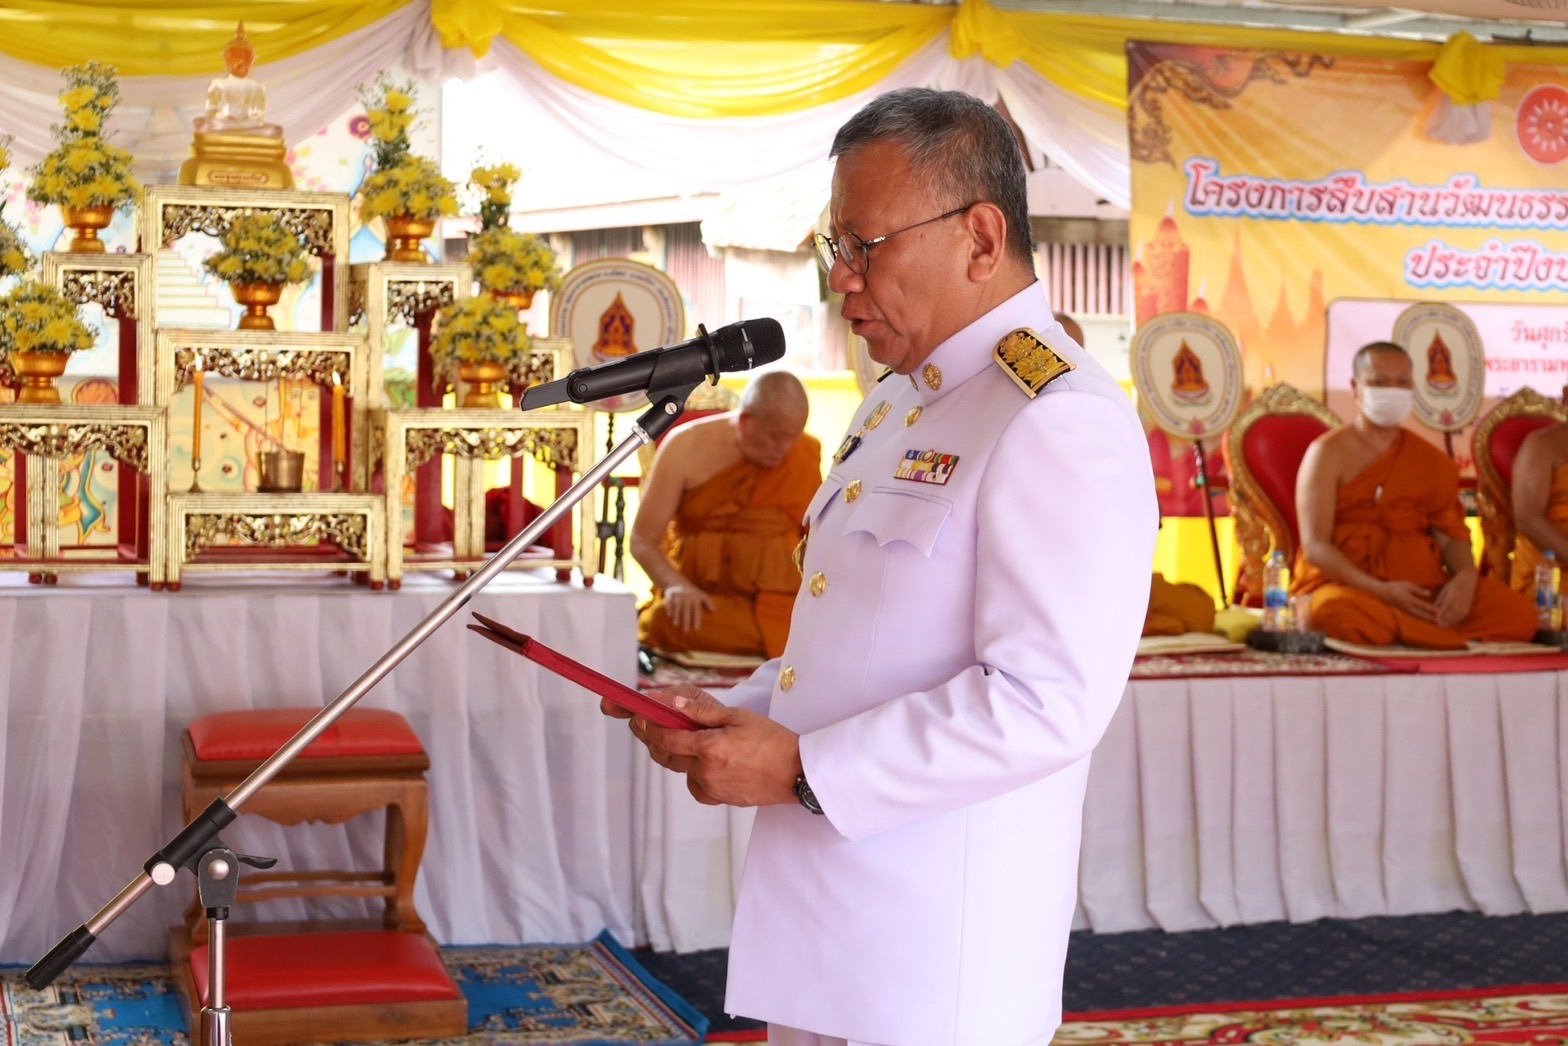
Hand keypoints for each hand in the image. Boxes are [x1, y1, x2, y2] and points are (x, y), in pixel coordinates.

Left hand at [629, 687, 801, 807]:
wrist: (797, 772)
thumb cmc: (773, 740)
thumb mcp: (738, 717)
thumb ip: (702, 712)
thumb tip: (673, 705)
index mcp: (709, 748)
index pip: (667, 738)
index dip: (650, 727)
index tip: (640, 717)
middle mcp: (706, 771)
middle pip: (667, 756)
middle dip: (656, 740)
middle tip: (651, 726)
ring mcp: (712, 788)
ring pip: (682, 771)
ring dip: (678, 756)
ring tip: (686, 740)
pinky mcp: (720, 799)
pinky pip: (696, 786)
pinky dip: (694, 774)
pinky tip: (705, 763)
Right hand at [664, 583, 713, 632]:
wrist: (677, 582)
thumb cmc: (692, 592)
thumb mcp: (701, 595)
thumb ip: (708, 603)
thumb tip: (714, 611)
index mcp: (695, 599)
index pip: (696, 611)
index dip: (696, 620)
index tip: (696, 629)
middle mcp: (686, 598)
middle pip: (686, 611)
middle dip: (686, 621)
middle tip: (686, 631)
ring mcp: (678, 597)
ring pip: (677, 607)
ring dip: (677, 616)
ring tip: (676, 625)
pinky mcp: (670, 595)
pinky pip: (669, 603)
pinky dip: (669, 609)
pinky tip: (669, 616)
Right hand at [1378, 579, 1436, 621]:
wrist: (1383, 592)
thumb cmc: (1395, 586)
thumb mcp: (1407, 585)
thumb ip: (1418, 590)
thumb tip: (1429, 594)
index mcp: (1409, 600)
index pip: (1424, 605)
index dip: (1432, 609)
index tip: (1440, 612)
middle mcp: (1408, 607)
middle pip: (1422, 614)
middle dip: (1432, 618)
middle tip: (1441, 622)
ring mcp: (1406, 611)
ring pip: (1418, 617)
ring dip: (1427, 620)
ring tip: (1436, 623)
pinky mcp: (1404, 612)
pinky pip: (1414, 617)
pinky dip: (1421, 619)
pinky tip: (1426, 620)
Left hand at [1432, 570, 1477, 628]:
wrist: (1468, 579)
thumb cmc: (1453, 584)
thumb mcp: (1445, 589)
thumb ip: (1440, 599)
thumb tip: (1433, 608)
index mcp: (1453, 593)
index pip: (1447, 604)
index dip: (1442, 612)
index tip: (1437, 618)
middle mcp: (1460, 598)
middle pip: (1453, 611)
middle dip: (1446, 618)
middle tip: (1439, 625)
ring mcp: (1466, 602)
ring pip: (1459, 614)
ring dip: (1452, 621)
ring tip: (1444, 626)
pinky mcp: (1469, 605)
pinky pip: (1464, 614)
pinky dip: (1458, 620)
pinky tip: (1453, 624)